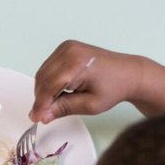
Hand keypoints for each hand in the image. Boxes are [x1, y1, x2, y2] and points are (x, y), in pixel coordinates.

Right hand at [30, 40, 144, 121]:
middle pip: (43, 79)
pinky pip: (48, 67)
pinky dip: (48, 81)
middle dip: (41, 98)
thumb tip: (43, 115)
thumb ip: (64, 108)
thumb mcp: (90, 104)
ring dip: (43, 90)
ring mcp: (66, 47)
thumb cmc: (115, 87)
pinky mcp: (66, 48)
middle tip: (43, 115)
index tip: (35, 118)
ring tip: (52, 105)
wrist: (129, 73)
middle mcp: (69, 51)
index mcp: (76, 63)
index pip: (49, 86)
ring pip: (43, 73)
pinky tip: (57, 92)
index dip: (40, 104)